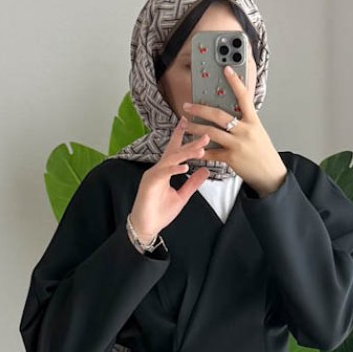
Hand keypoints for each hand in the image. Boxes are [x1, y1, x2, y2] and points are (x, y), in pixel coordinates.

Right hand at [128, 117, 211, 244]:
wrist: (146, 227)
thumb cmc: (159, 212)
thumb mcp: (182, 196)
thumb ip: (192, 183)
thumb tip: (205, 170)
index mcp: (165, 171)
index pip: (175, 151)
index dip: (182, 137)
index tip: (191, 124)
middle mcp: (159, 169)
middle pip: (175, 151)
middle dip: (190, 142)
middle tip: (205, 135)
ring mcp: (153, 175)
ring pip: (171, 159)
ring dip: (186, 154)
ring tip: (201, 150)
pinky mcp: (149, 183)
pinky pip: (163, 173)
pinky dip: (174, 169)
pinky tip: (185, 167)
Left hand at [183, 65, 286, 196]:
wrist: (270, 174)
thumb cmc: (263, 152)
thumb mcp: (258, 131)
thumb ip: (245, 120)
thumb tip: (232, 109)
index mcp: (253, 121)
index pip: (244, 96)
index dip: (235, 82)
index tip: (226, 69)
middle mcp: (245, 131)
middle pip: (219, 115)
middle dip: (200, 109)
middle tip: (188, 106)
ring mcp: (237, 145)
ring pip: (210, 133)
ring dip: (195, 128)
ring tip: (185, 124)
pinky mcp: (231, 158)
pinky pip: (211, 152)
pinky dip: (200, 150)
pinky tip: (192, 147)